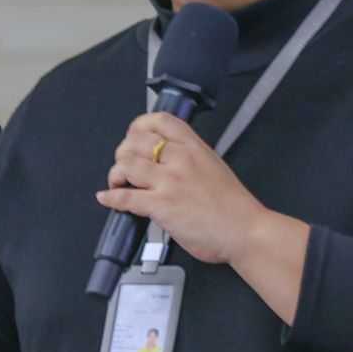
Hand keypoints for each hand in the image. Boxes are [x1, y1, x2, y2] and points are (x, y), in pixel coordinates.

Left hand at [94, 112, 266, 265]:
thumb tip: (167, 166)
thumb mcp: (214, 168)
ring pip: (127, 165)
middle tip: (123, 165)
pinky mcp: (162, 205)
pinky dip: (111, 198)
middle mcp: (181, 159)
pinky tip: (107, 199)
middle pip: (136, 142)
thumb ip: (190, 161)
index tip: (132, 136)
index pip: (160, 120)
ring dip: (115, 174)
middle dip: (122, 152)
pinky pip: (126, 197)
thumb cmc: (235, 207)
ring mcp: (170, 181)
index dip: (138, 126)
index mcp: (195, 147)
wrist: (245, 230)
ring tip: (116, 182)